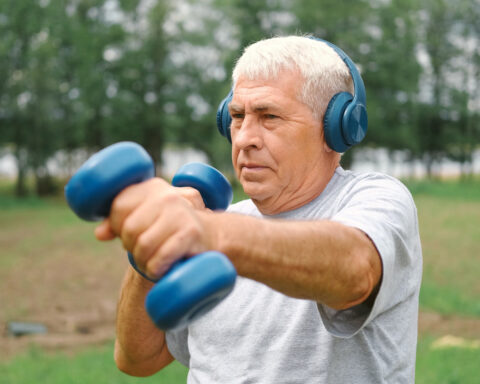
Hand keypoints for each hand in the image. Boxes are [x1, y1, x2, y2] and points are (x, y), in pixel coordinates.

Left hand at [94, 178, 213, 279]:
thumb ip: (121, 222)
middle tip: (144, 253)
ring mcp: (179, 213)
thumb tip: (99, 233)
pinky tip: (162, 269)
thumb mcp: (147, 219)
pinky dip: (156, 269)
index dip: (118, 227)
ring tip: (152, 262)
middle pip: (129, 229)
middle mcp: (166, 196)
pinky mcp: (190, 233)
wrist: (211, 236)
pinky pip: (159, 258)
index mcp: (152, 187)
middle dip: (132, 248)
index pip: (118, 207)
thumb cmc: (171, 229)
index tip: (131, 235)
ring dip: (144, 263)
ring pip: (142, 246)